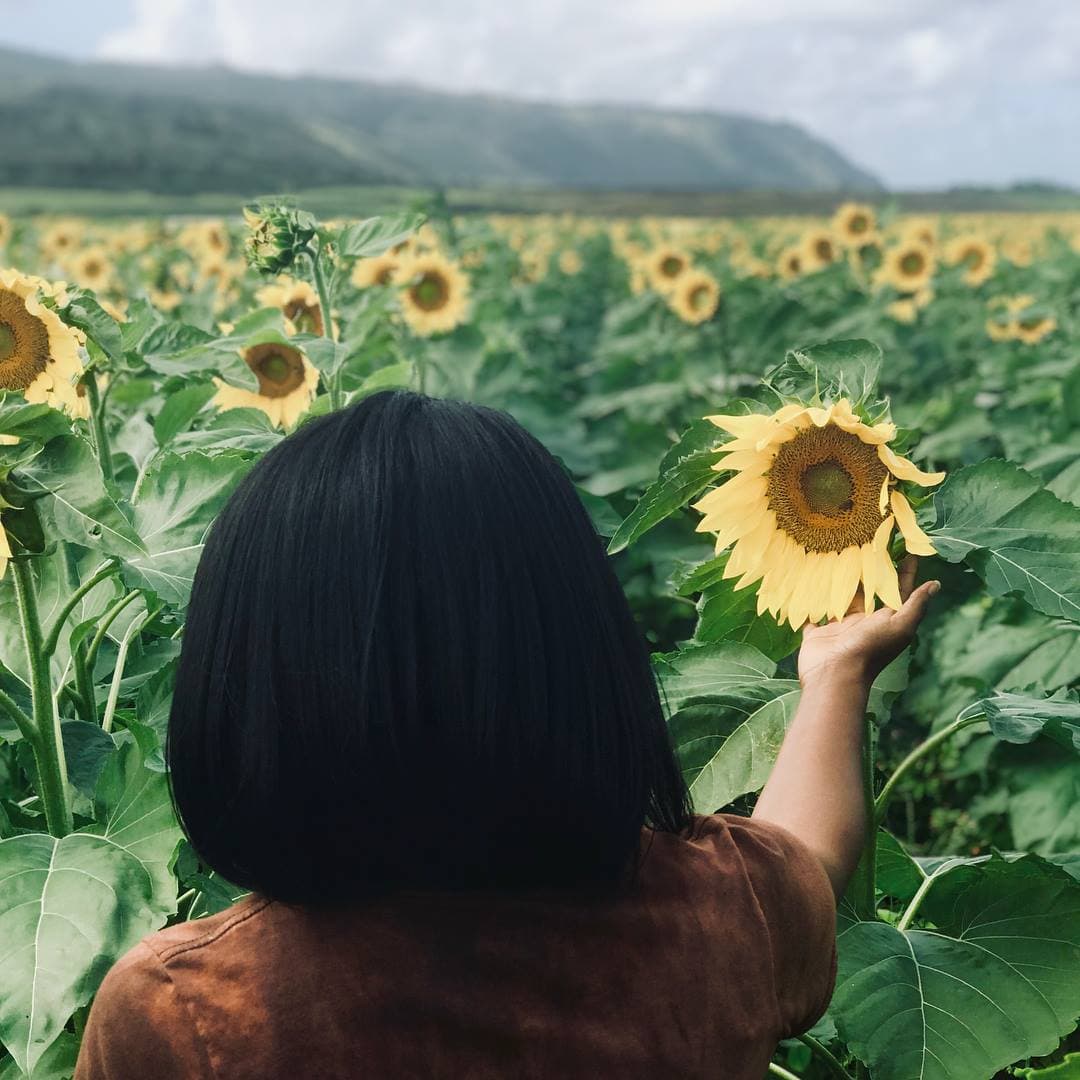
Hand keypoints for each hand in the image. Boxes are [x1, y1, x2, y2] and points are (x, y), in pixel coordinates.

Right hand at [797, 556, 939, 689]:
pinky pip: (813, 613)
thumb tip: (936, 584)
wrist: (835, 676)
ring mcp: (839, 627)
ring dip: (839, 582)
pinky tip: (807, 583)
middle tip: (865, 542)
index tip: (905, 547)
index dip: (904, 570)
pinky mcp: (817, 632)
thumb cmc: (869, 649)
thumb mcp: (899, 626)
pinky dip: (810, 601)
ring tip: (835, 555)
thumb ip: (915, 605)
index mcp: (885, 619)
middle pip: (868, 591)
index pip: (898, 590)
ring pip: (840, 599)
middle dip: (868, 570)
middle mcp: (864, 621)